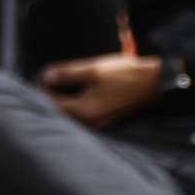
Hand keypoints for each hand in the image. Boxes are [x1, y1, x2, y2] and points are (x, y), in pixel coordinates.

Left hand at [41, 52, 163, 128]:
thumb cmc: (124, 74)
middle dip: (51, 99)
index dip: (43, 90)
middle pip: (60, 114)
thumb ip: (68, 73)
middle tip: (45, 82)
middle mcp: (91, 123)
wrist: (154, 83)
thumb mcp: (93, 68)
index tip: (41, 77)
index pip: (52, 104)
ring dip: (62, 105)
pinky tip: (74, 95)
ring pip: (72, 118)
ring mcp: (99, 125)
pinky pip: (83, 118)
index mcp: (85, 111)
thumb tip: (45, 76)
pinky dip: (74, 108)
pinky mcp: (106, 122)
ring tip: (57, 87)